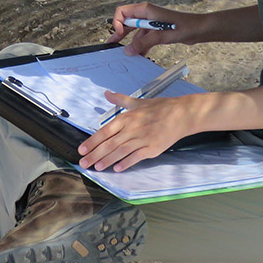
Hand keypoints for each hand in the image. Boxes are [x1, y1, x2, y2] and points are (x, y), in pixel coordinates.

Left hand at [77, 91, 206, 170]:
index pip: (104, 131)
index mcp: (127, 117)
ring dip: (107, 160)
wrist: (181, 114)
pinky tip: (117, 168)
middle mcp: (132, 129)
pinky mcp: (152, 148)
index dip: (92, 141)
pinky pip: (136, 157)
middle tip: (83, 163)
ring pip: (120, 152)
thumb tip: (107, 93)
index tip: (82, 150)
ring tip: (97, 167)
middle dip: (95, 155)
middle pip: (109, 144)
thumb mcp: (138, 102)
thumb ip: (120, 99)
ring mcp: (142, 139)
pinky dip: (126, 163)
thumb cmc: (159, 108)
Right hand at [107, 2, 196, 54]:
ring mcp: (152, 23)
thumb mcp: (161, 35)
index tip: (119, 36)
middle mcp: (147, 14)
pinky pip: (144, 38)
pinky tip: (140, 56)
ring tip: (127, 55)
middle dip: (120, 34)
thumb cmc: (184, 26)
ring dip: (132, 43)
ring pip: (135, 33)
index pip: (122, 12)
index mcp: (145, 10)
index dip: (117, 23)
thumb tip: (128, 50)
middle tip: (113, 46)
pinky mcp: (157, 31)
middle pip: (127, 22)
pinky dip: (141, 46)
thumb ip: (143, 43)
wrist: (199, 30)